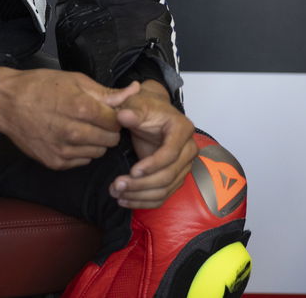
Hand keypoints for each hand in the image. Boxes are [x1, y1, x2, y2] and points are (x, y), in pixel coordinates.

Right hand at [0, 68, 138, 169]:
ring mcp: (64, 151)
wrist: (6, 103)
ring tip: (81, 128)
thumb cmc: (41, 86)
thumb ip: (108, 92)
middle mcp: (75, 133)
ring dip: (95, 142)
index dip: (116, 115)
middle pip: (110, 140)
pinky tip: (70, 138)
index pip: (118, 122)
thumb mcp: (76, 81)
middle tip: (95, 120)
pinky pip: (82, 161)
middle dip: (108, 130)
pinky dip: (81, 152)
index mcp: (83, 109)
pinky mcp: (55, 163)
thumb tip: (135, 90)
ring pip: (98, 153)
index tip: (107, 111)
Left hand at [108, 80, 197, 208]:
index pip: (171, 153)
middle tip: (117, 185)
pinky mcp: (175, 177)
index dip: (152, 164)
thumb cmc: (146, 108)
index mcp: (182, 129)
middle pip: (169, 175)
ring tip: (116, 192)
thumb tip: (124, 116)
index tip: (132, 171)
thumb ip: (132, 111)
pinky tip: (125, 200)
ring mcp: (183, 165)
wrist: (151, 115)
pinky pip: (163, 196)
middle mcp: (188, 149)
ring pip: (165, 189)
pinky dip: (144, 201)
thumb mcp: (137, 104)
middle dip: (141, 184)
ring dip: (139, 195)